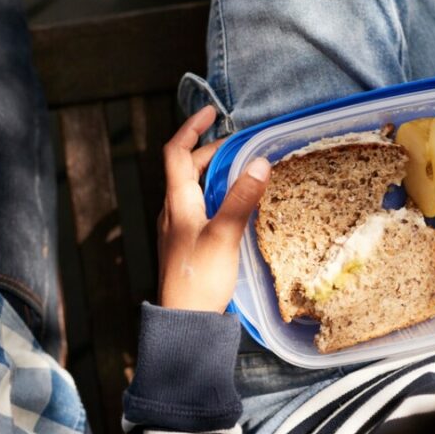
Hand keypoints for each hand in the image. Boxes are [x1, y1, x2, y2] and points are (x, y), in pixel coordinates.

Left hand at [158, 106, 270, 311]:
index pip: (177, 152)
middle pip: (187, 168)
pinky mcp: (188, 242)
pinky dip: (217, 194)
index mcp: (177, 201)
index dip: (191, 128)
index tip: (210, 113)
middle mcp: (174, 209)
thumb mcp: (224, 235)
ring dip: (215, 172)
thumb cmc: (200, 278)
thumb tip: (260, 162)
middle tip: (239, 144)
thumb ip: (242, 198)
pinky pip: (200, 206)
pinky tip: (235, 204)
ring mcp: (179, 227)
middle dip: (211, 150)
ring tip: (242, 169)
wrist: (185, 321)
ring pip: (194, 188)